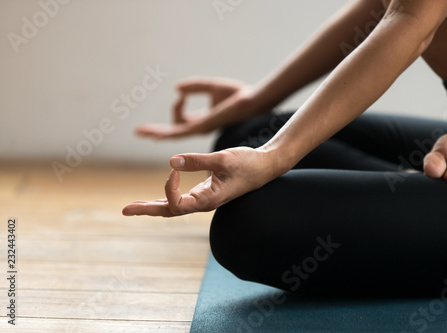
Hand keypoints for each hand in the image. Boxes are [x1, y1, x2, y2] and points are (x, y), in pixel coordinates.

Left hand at [122, 147, 278, 216]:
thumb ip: (197, 161)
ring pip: (173, 207)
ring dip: (152, 206)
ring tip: (133, 207)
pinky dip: (166, 197)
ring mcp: (203, 199)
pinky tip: (157, 196)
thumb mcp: (223, 159)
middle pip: (169, 211)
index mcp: (208, 201)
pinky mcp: (205, 192)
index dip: (169, 188)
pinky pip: (181, 199)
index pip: (177, 204)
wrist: (265, 167)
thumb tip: (170, 162)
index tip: (173, 168)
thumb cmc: (248, 164)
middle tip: (124, 210)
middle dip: (146, 210)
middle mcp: (203, 203)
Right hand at [135, 77, 253, 139]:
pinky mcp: (203, 127)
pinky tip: (156, 134)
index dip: (176, 108)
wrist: (251, 101)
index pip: (181, 122)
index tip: (181, 95)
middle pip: (173, 132)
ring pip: (173, 135)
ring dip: (156, 133)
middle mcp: (200, 128)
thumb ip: (195, 87)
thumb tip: (177, 89)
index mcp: (203, 120)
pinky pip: (180, 132)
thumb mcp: (212, 87)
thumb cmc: (237, 94)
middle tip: (139, 132)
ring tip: (141, 132)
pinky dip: (167, 132)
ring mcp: (200, 129)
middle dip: (156, 132)